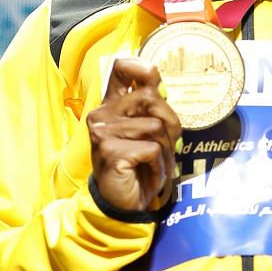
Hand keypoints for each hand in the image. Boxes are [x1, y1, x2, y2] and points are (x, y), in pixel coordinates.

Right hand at [87, 59, 181, 212]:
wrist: (122, 203)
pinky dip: (158, 165)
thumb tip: (162, 89)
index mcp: (111, 105)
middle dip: (170, 123)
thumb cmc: (138, 165)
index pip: (121, 69)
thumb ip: (152, 109)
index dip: (142, 67)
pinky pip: (151, 149)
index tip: (156, 86)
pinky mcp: (109, 151)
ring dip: (165, 150)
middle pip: (151, 99)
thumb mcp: (148, 132)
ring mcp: (102, 132)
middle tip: (166, 145)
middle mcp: (102, 114)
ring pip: (155, 126)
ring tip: (155, 163)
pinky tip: (148, 173)